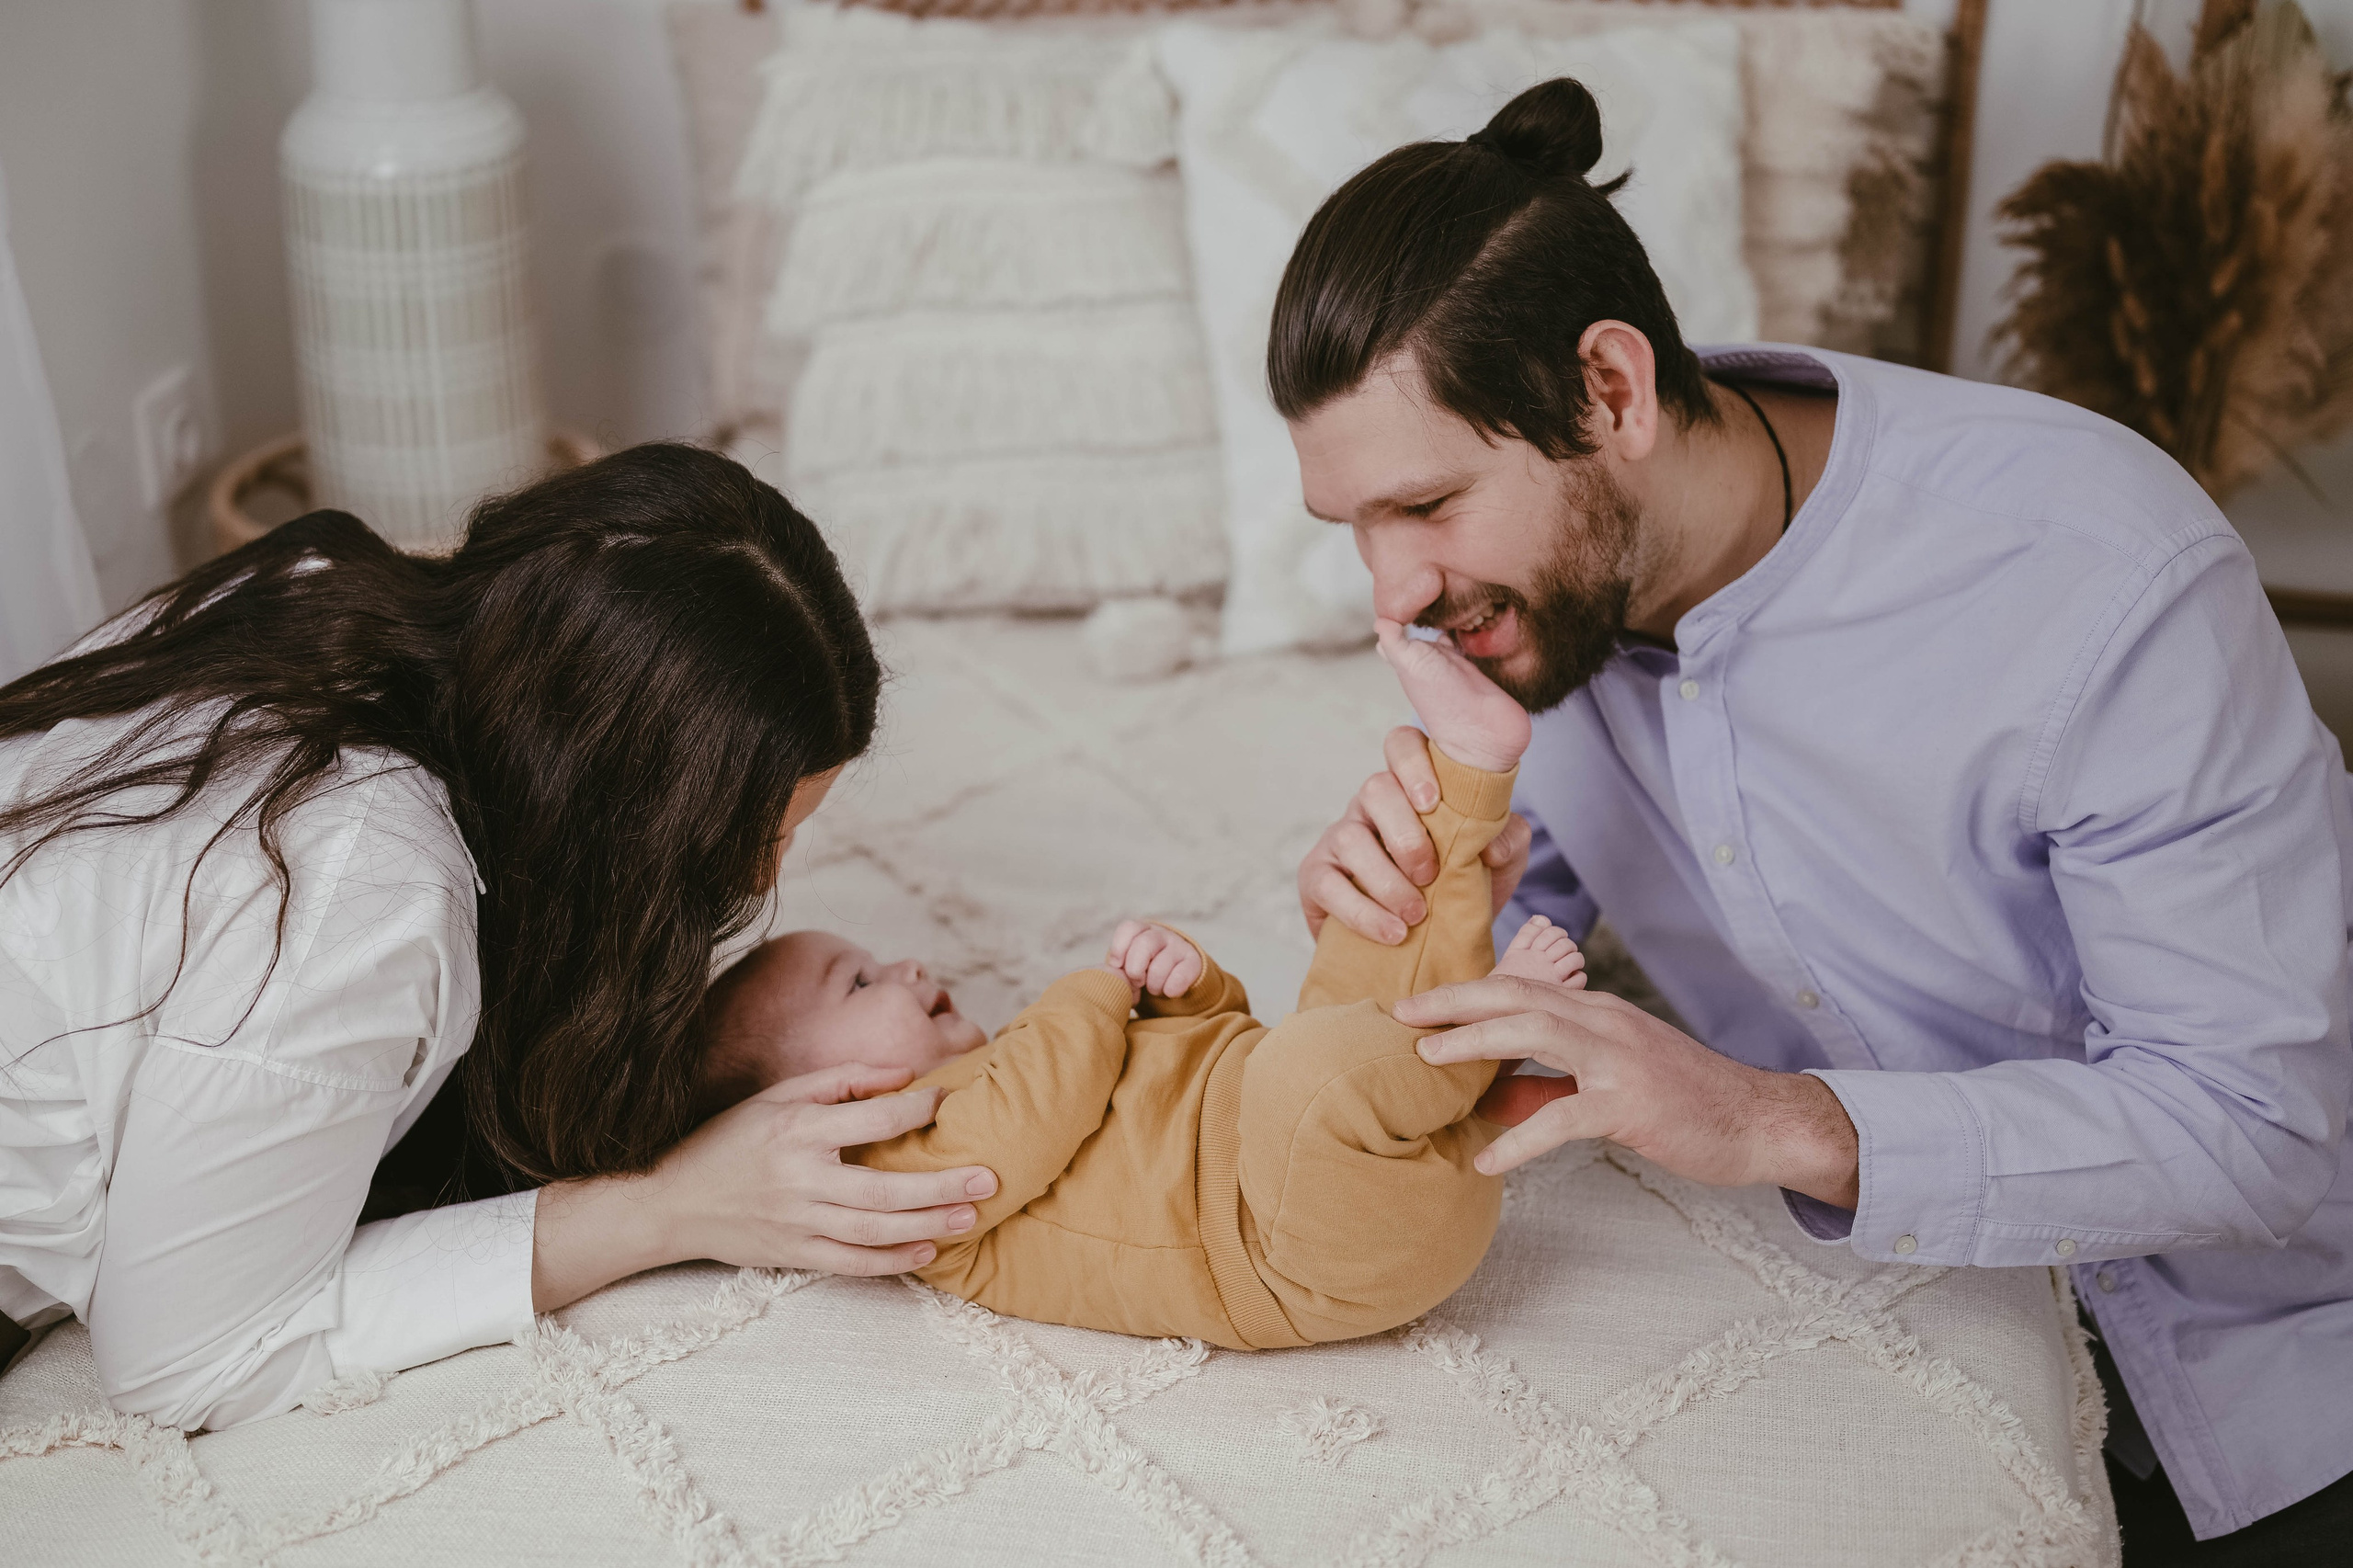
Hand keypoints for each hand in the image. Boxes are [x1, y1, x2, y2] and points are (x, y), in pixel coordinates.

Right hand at [532, 1062, 999, 1309]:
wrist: (671, 1202)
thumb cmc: (731, 1140)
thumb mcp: (777, 1096)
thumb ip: (841, 1081)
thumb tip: (904, 1076)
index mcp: (797, 1130)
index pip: (871, 1120)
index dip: (916, 1110)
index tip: (950, 1101)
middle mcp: (800, 1178)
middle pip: (884, 1187)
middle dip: (941, 1185)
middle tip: (989, 1178)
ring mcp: (797, 1222)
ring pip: (875, 1229)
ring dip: (928, 1224)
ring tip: (972, 1216)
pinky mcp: (794, 1254)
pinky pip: (852, 1262)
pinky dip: (892, 1261)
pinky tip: (927, 1252)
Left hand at [1104, 919, 1202, 997]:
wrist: (1178, 977)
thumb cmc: (1145, 971)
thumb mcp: (1129, 965)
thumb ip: (1119, 968)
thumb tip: (1114, 980)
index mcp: (1141, 930)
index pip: (1128, 928)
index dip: (1119, 949)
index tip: (1117, 966)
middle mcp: (1161, 934)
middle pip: (1144, 944)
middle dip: (1135, 970)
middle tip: (1137, 982)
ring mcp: (1179, 946)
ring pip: (1160, 966)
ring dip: (1153, 985)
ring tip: (1154, 989)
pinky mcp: (1194, 962)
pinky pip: (1180, 976)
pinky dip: (1170, 989)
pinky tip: (1169, 992)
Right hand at [1297, 726, 1531, 944]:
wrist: (1428, 942)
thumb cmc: (1459, 887)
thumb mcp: (1499, 863)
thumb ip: (1509, 839)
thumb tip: (1490, 846)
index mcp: (1411, 787)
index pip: (1402, 745)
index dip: (1413, 763)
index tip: (1433, 801)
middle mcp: (1371, 805)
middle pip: (1375, 789)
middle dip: (1405, 833)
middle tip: (1430, 873)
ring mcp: (1339, 838)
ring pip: (1350, 838)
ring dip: (1386, 880)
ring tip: (1415, 915)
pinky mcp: (1316, 877)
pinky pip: (1328, 885)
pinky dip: (1363, 912)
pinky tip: (1392, 933)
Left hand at [1400, 976, 1858, 1205]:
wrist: (1760, 1122)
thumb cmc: (1685, 1104)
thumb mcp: (1610, 1085)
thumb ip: (1547, 1086)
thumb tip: (1487, 1098)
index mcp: (1599, 1014)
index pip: (1522, 987)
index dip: (1466, 991)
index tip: (1418, 1002)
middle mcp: (1606, 1022)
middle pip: (1519, 994)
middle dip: (1455, 1000)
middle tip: (1401, 1013)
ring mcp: (1620, 1059)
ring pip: (1536, 1031)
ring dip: (1476, 1040)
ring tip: (1427, 1057)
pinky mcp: (1632, 1104)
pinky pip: (1565, 1115)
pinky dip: (1521, 1137)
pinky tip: (1489, 1161)